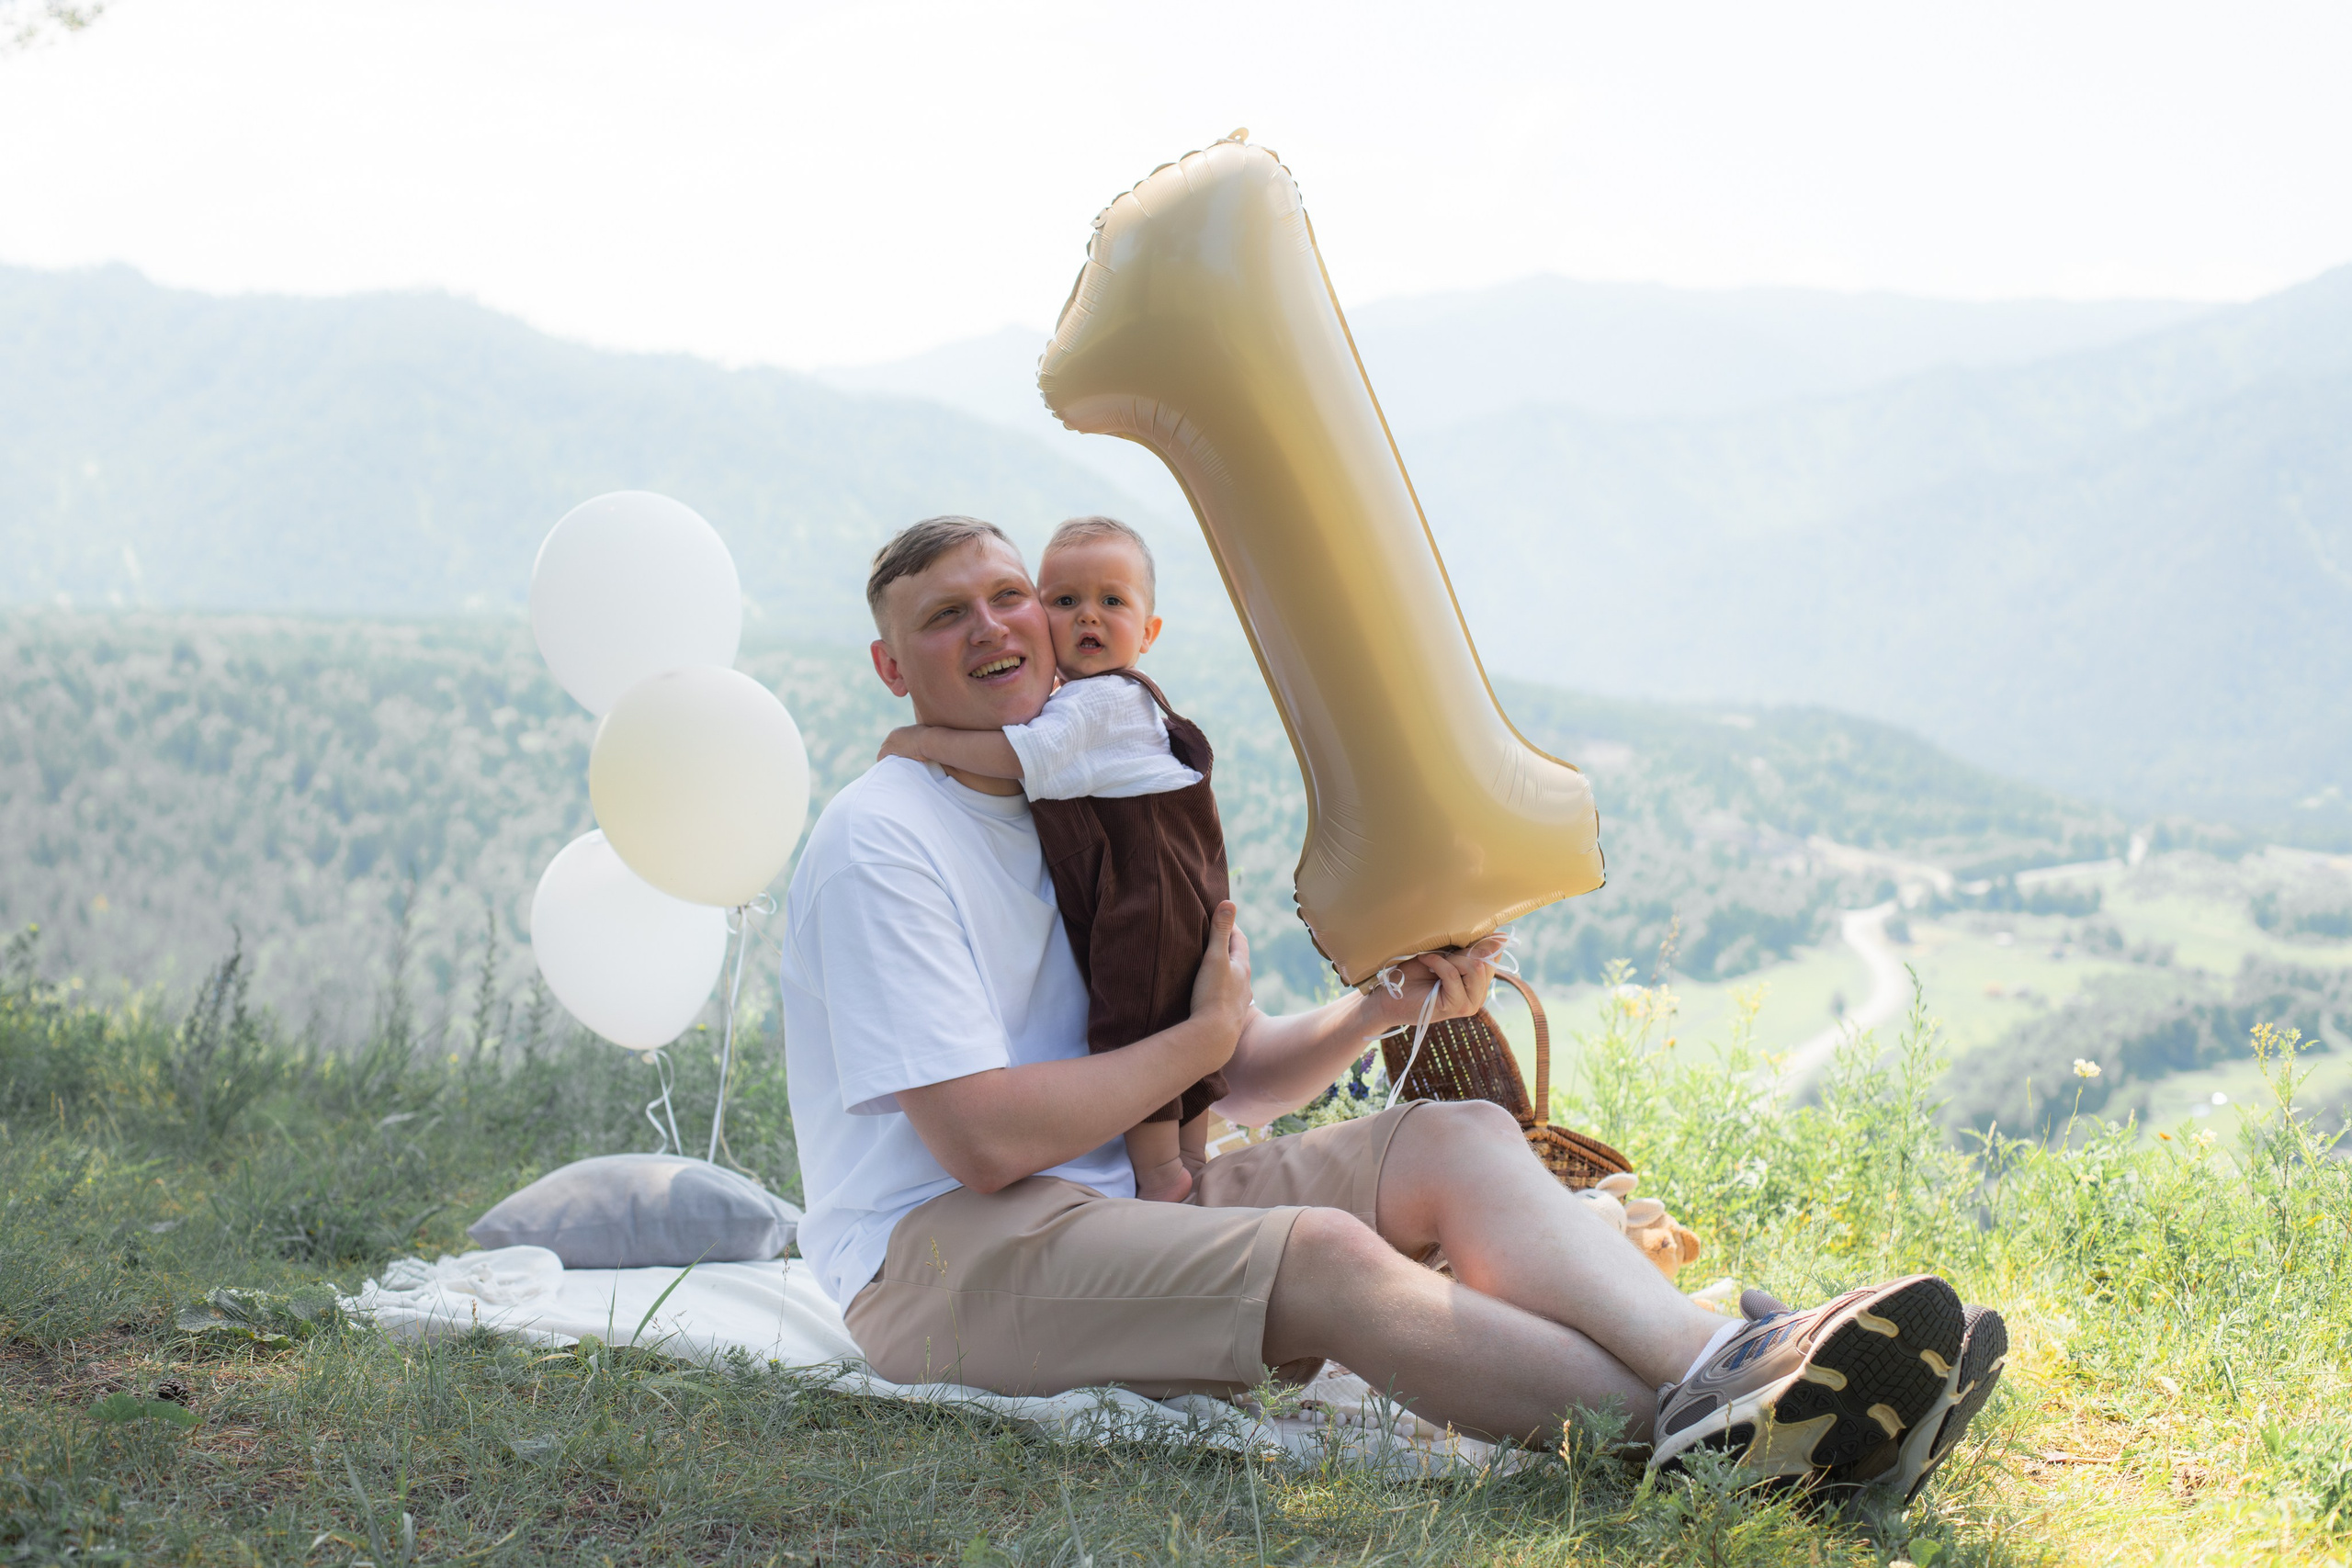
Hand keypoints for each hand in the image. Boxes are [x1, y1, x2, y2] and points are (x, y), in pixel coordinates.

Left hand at [876, 725, 927, 763]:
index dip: (895, 748)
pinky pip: (881, 754)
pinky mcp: (891, 746)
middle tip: (893, 762)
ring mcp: (892, 739)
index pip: (893, 739)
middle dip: (889, 752)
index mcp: (903, 730)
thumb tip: (925, 745)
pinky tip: (884, 767)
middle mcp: (895, 733)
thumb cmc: (931, 739)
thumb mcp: (925, 736)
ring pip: (883, 749)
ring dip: (886, 757)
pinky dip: (882, 759)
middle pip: (887, 744)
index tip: (898, 755)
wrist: (930, 740)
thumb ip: (920, 739)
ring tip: (889, 766)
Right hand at [1187, 902, 1252, 1062]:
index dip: (1230, 927)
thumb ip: (1220, 931)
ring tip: (1210, 969)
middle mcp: (1245, 985)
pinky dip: (1219, 992)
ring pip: (1234, 982)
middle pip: (1238, 961)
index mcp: (1242, 968)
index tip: (1219, 917)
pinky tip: (1211, 997)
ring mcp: (1238, 1003)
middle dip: (1227, 950)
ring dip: (1224, 973)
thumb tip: (1229, 902)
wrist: (1214, 1038)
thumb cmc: (1213, 995)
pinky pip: (1226, 999)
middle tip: (1213, 940)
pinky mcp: (1229, 1019)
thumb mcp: (1215, 958)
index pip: (1239, 940)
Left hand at [1361, 935, 1506, 1035]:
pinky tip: (1425, 961)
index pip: (1495, 955)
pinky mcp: (1457, 1007)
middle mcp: (1479, 994)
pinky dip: (1437, 963)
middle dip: (1462, 952)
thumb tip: (1501, 937)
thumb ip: (1470, 950)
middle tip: (1439, 955)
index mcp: (1479, 981)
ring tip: (1432, 961)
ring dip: (1450, 959)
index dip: (1480, 941)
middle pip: (1485, 960)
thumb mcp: (1445, 955)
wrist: (1390, 996)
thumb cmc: (1413, 974)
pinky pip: (1453, 975)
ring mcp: (1470, 1003)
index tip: (1459, 937)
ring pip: (1475, 968)